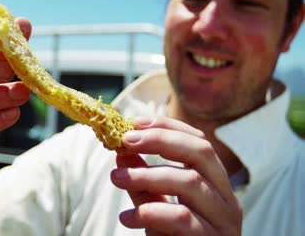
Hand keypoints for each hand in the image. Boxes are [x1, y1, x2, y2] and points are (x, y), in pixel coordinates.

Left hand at [110, 117, 241, 234]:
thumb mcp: (155, 205)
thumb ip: (142, 180)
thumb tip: (120, 151)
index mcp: (215, 182)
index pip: (198, 140)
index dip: (167, 126)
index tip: (134, 122)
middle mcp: (226, 196)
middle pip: (200, 152)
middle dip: (160, 140)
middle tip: (124, 141)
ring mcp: (223, 220)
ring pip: (190, 182)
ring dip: (146, 175)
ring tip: (116, 177)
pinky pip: (182, 219)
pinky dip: (150, 213)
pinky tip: (127, 217)